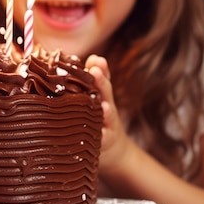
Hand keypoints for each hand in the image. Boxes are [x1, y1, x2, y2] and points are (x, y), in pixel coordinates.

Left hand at [85, 55, 135, 170]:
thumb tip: (93, 56)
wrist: (110, 146)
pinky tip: (99, 133)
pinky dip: (102, 136)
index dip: (101, 69)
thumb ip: (95, 78)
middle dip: (101, 82)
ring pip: (106, 116)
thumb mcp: (98, 95)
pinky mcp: (105, 142)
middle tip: (95, 71)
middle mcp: (107, 107)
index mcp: (101, 94)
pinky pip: (103, 139)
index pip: (102, 78)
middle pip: (106, 93)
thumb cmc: (96, 115)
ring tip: (103, 105)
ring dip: (105, 110)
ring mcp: (107, 124)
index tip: (96, 59)